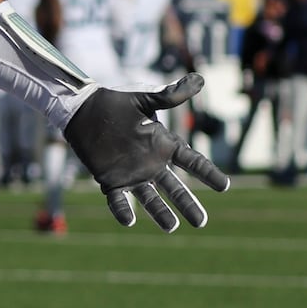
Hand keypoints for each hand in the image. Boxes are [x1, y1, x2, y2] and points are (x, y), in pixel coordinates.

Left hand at [62, 75, 230, 231]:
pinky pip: (118, 199)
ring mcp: (131, 173)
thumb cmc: (114, 103)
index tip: (225, 186)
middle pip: (175, 188)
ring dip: (160, 213)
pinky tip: (129, 221)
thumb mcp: (144, 99)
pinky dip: (123, 210)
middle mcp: (150, 163)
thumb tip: (200, 80)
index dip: (208, 173)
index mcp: (162, 145)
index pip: (191, 161)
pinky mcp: (109, 179)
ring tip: (172, 227)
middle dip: (188, 204)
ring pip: (150, 199)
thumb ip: (170, 96)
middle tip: (202, 222)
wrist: (82, 109)